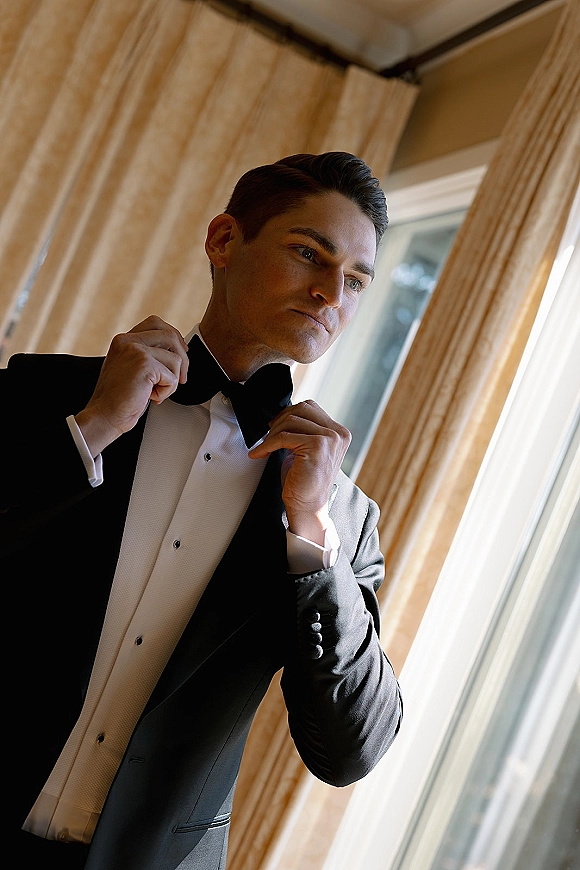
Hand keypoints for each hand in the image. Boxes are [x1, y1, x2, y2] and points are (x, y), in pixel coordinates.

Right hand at [75, 315, 188, 455]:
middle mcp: (128, 341)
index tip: (181, 353)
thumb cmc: (118, 399)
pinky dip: (166, 392)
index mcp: (123, 340)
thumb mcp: (130, 368)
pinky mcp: (144, 364)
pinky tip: (151, 397)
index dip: (173, 337)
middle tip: (180, 378)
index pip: (155, 323)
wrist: (104, 415)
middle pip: (170, 335)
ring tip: (154, 392)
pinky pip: (172, 377)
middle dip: (182, 358)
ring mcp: (136, 350)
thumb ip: (146, 355)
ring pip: (175, 359)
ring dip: (171, 381)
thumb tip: (177, 351)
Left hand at [249, 400, 350, 545]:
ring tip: (265, 448)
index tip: (275, 426)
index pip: (310, 407)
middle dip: (279, 422)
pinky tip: (260, 453)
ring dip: (271, 434)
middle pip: (300, 409)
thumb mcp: (307, 449)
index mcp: (339, 432)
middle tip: (268, 437)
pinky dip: (267, 445)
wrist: (308, 506)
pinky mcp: (317, 446)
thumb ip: (303, 430)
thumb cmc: (305, 481)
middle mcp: (338, 434)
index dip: (288, 413)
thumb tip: (283, 414)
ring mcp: (330, 439)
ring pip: (290, 421)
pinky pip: (284, 437)